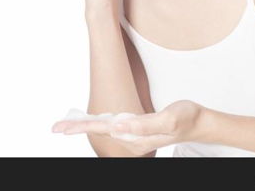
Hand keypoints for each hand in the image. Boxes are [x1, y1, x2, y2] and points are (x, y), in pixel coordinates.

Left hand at [51, 100, 204, 155]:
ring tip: (66, 124)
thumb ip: (144, 125)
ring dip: (85, 125)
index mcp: (135, 135)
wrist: (198, 122)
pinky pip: (113, 125)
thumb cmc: (186, 118)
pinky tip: (92, 121)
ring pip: (104, 128)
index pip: (104, 128)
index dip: (83, 126)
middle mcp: (131, 137)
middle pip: (99, 130)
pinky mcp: (137, 127)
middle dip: (77, 128)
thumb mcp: (169, 119)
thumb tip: (118, 127)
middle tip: (55, 127)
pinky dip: (99, 122)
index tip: (64, 128)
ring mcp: (133, 133)